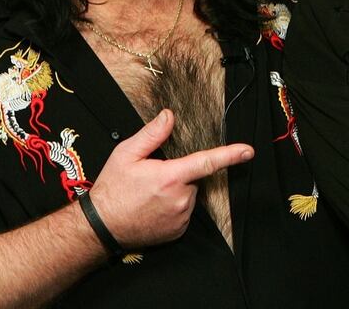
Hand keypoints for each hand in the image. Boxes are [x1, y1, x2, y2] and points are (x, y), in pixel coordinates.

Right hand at [89, 109, 253, 248]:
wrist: (101, 227)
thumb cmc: (112, 190)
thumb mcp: (126, 155)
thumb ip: (151, 135)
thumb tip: (169, 116)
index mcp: (171, 177)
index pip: (207, 162)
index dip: (230, 155)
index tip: (248, 151)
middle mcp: (181, 199)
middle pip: (192, 178)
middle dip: (178, 174)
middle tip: (151, 178)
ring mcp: (180, 217)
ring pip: (188, 196)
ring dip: (175, 192)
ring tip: (148, 195)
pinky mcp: (177, 231)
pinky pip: (183, 212)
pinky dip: (173, 207)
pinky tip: (152, 208)